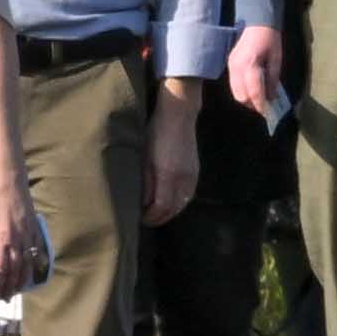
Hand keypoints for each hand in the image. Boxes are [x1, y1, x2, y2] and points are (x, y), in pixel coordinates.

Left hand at [0, 192, 53, 296]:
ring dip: (22, 280)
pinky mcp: (34, 227)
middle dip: (10, 288)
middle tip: (5, 298)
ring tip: (17, 289)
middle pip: (15, 272)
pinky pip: (37, 250)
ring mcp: (28, 234)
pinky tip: (31, 270)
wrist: (5, 176)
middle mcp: (15, 240)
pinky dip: (35, 263)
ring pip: (28, 264)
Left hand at [141, 92, 203, 224]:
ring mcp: (192, 175)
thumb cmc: (156, 132)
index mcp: (168, 175)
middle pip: (174, 208)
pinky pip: (189, 195)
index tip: (141, 219)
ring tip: (159, 214)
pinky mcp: (196, 171)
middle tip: (148, 220)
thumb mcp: (145, 157)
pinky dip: (180, 203)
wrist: (179, 114)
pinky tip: (172, 202)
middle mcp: (183, 179)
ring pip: (183, 203)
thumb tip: (143, 203)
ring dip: (171, 212)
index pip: (161, 206)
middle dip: (161, 218)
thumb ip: (146, 182)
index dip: (151, 216)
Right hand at [232, 19, 290, 119]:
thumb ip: (273, 79)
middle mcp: (237, 67)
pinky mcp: (229, 65)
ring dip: (246, 99)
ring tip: (259, 100)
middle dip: (252, 104)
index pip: (253, 92)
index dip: (260, 104)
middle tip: (264, 106)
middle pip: (241, 96)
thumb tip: (271, 97)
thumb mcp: (276, 59)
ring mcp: (231, 66)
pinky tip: (252, 90)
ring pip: (236, 92)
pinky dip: (242, 91)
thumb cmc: (270, 39)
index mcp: (250, 64)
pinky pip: (234, 85)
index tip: (267, 112)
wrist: (256, 23)